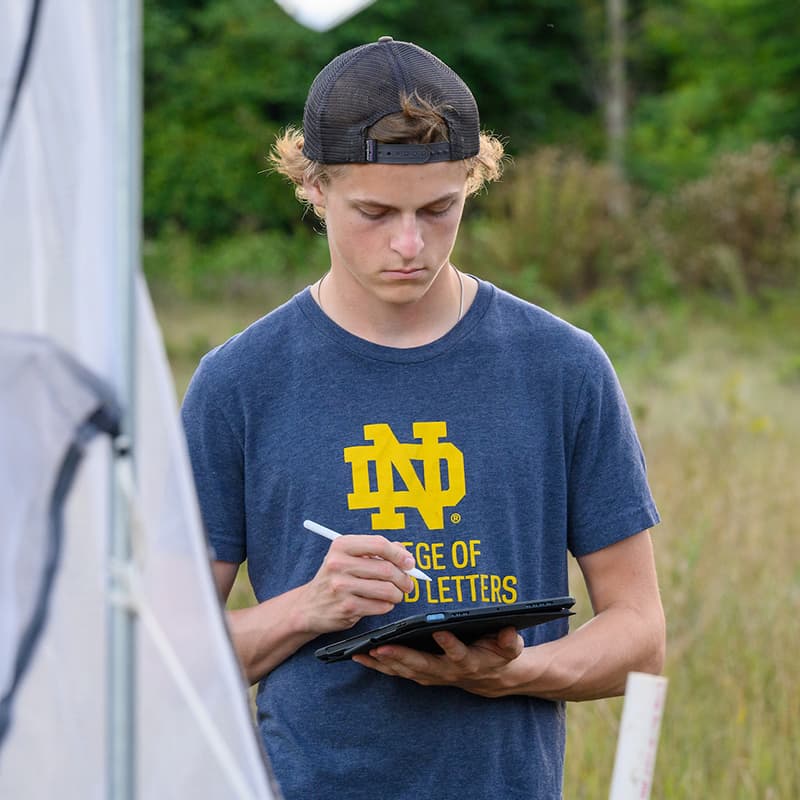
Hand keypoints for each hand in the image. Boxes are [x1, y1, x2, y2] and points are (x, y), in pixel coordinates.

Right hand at [297, 535, 415, 633]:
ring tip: (396, 594)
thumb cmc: (335, 578)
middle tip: (408, 583)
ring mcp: (341, 587)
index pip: (379, 544)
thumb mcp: (348, 556)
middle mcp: (338, 564)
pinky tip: (381, 603)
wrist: (309, 606)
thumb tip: (405, 555)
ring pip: (386, 589)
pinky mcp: (347, 608)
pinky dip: (387, 605)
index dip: (400, 554)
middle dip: (403, 578)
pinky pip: (380, 606)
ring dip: (398, 594)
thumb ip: (376, 551)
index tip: (409, 562)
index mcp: (341, 545)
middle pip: (386, 568)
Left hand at [352, 626, 524, 697]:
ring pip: (405, 671)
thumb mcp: (510, 647)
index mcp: (470, 662)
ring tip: (363, 651)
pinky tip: (360, 656)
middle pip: (422, 666)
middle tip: (381, 647)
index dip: (450, 644)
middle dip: (401, 657)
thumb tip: (509, 631)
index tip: (440, 630)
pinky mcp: (420, 675)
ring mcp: (432, 676)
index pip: (459, 654)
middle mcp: (448, 672)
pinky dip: (379, 666)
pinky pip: (397, 672)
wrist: (493, 679)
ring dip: (384, 663)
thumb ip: (510, 641)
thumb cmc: (498, 655)